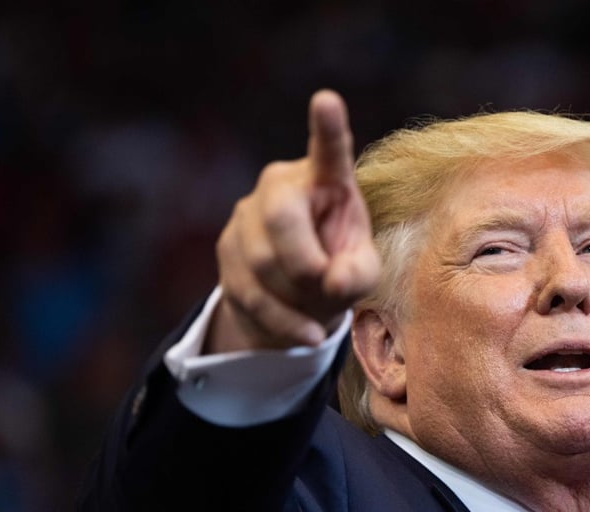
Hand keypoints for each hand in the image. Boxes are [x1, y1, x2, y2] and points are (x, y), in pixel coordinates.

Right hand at [207, 90, 380, 352]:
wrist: (301, 300)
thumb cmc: (341, 269)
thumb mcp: (363, 271)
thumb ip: (359, 273)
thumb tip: (333, 283)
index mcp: (327, 180)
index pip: (328, 152)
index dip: (327, 128)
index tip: (327, 100)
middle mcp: (280, 186)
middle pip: (281, 217)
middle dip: (306, 262)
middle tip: (328, 287)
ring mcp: (247, 216)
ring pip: (262, 262)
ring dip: (297, 298)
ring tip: (320, 310)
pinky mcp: (226, 251)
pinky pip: (249, 293)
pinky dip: (283, 321)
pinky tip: (305, 334)